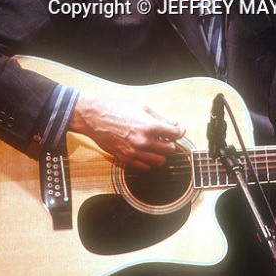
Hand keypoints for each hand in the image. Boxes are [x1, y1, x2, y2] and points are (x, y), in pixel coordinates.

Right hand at [68, 93, 185, 170]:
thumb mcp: (142, 108)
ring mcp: (134, 152)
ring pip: (160, 161)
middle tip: (166, 137)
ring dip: (161, 154)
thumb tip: (175, 125)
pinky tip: (146, 152)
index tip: (178, 130)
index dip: (180, 131)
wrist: (95, 118)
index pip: (176, 134)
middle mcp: (143, 141)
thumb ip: (161, 118)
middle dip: (171, 143)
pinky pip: (145, 167)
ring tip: (157, 146)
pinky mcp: (126, 159)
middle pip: (170, 149)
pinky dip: (149, 161)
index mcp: (149, 126)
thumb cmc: (118, 109)